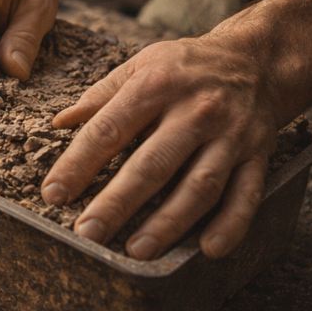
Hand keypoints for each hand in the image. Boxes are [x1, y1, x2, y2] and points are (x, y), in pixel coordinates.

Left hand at [41, 33, 282, 259]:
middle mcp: (195, 111)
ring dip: (169, 222)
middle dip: (118, 202)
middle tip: (88, 233)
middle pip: (153, 164)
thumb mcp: (140, 65)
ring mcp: (230, 136)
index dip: (78, 164)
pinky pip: (247, 194)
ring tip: (138, 250)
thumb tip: (58, 124)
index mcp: (155, 86)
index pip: (108, 130)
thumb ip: (99, 96)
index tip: (53, 194)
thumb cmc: (184, 67)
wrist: (256, 60)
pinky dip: (232, 225)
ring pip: (199, 185)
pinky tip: (210, 250)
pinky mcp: (258, 155)